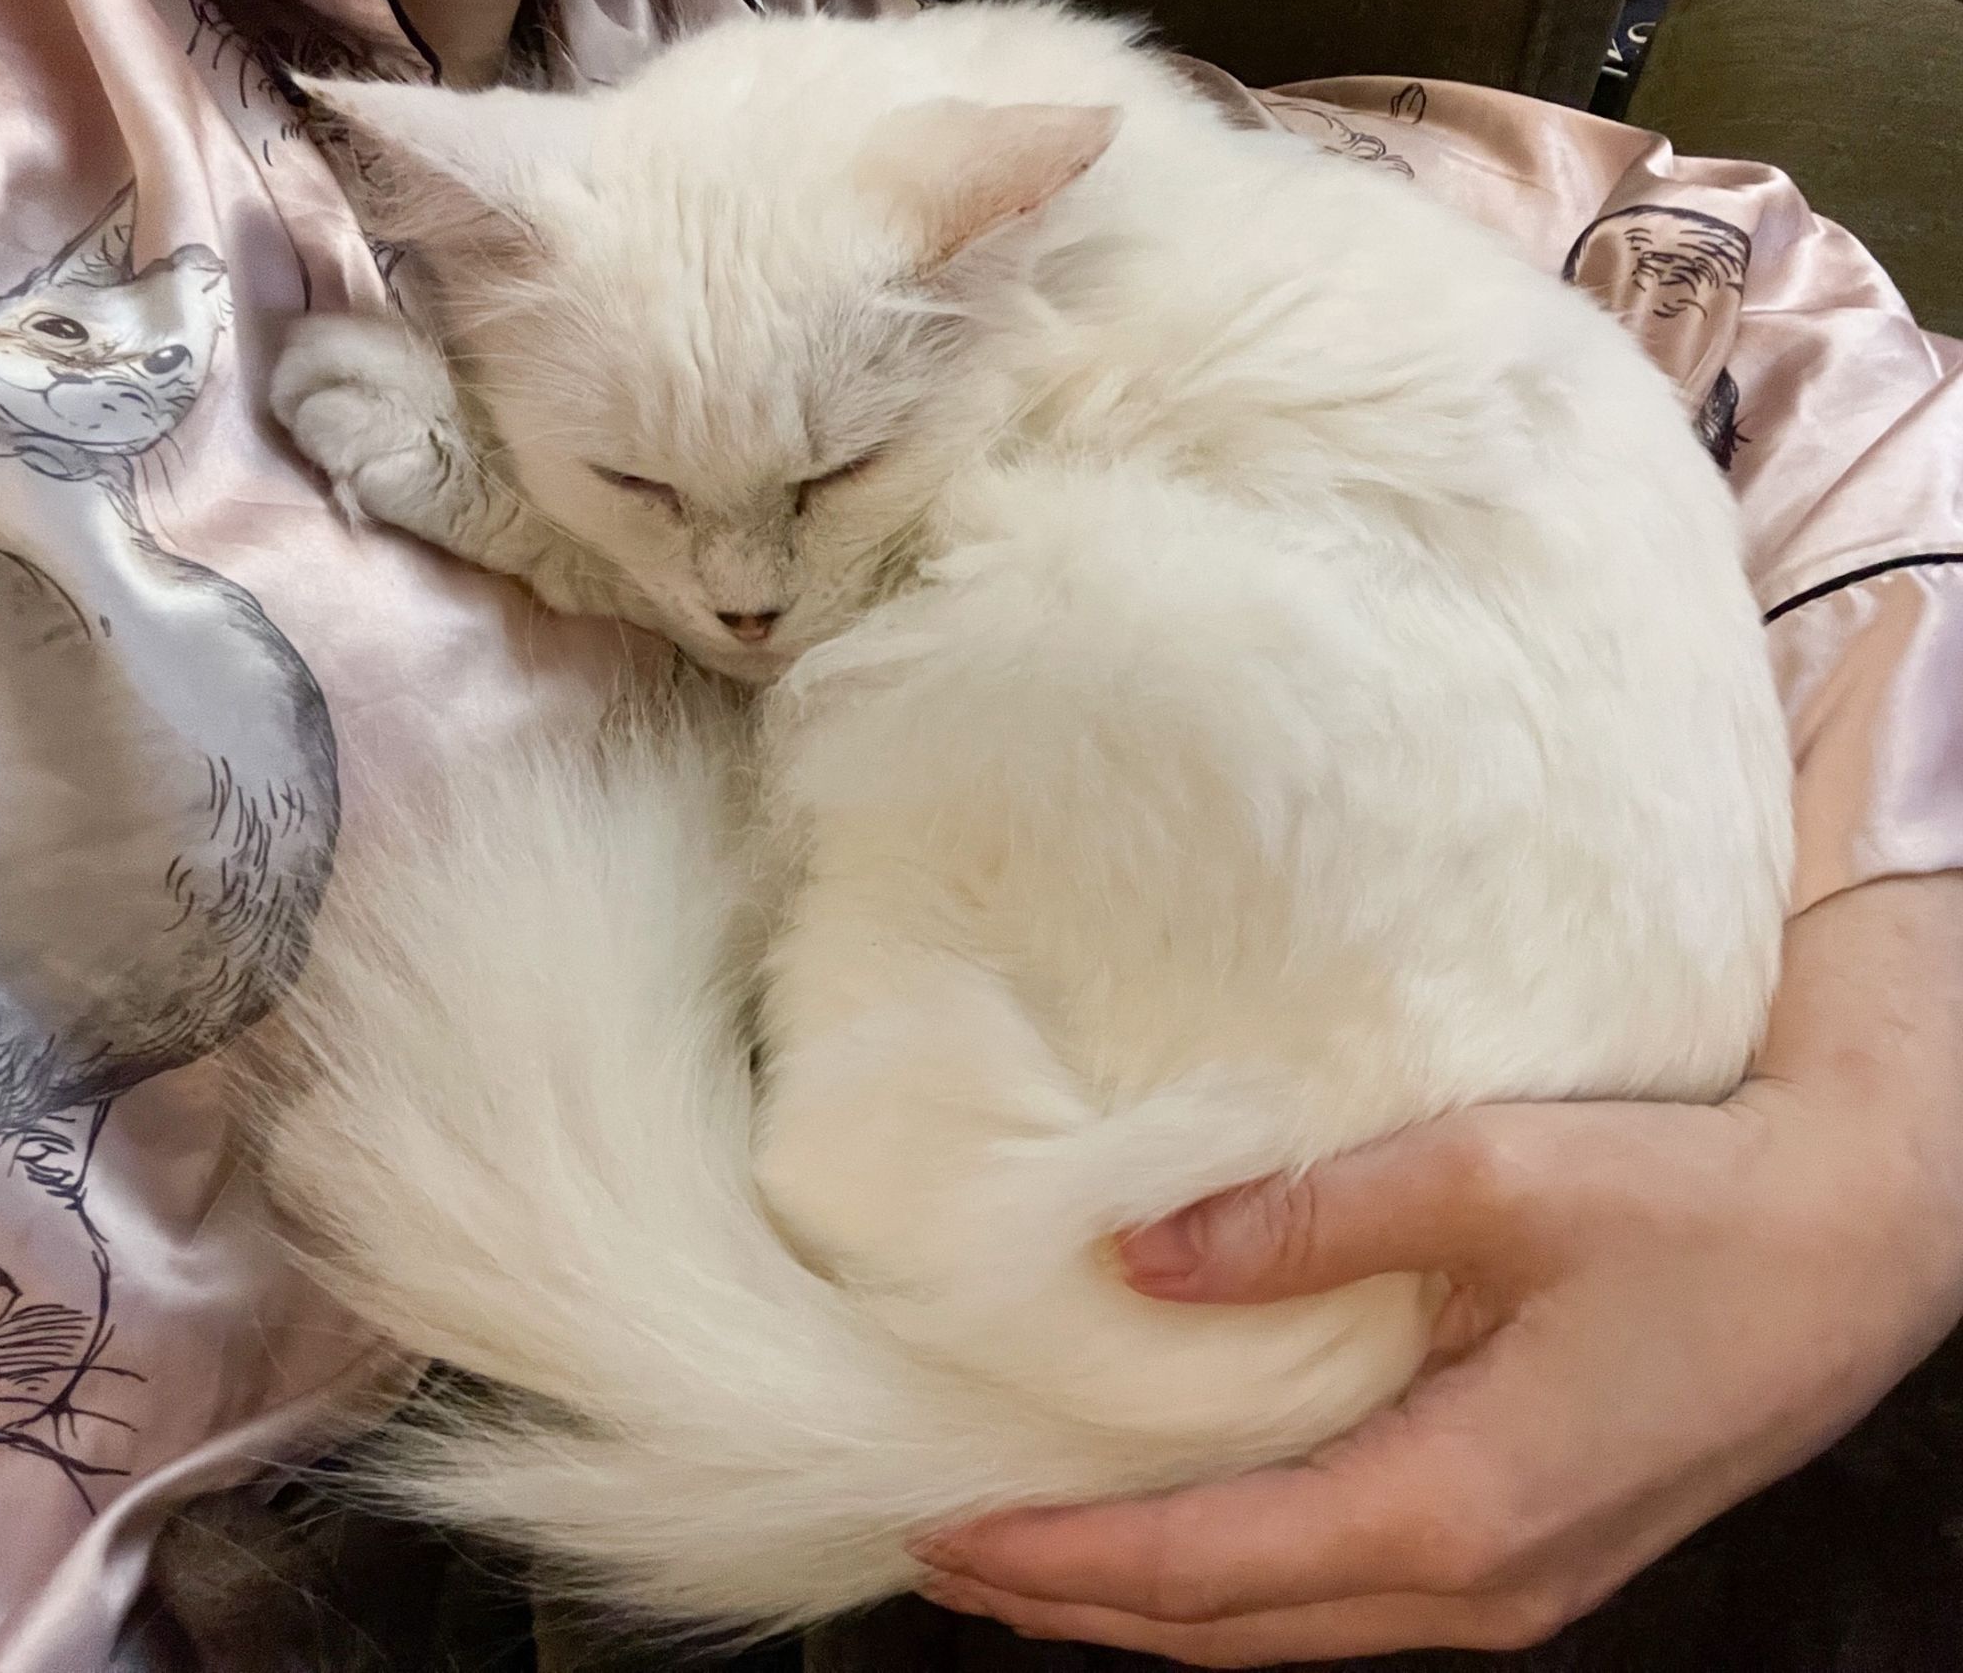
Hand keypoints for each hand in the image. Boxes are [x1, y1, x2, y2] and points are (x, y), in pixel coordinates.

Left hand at [912, 875, 1962, 1664]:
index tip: (950, 1529)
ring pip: (1284, 1622)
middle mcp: (1474, 1581)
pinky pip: (1342, 1587)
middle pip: (1228, 1625)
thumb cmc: (1691, 1204)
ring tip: (1035, 1557)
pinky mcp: (1526, 1541)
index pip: (1205, 1563)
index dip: (1065, 1553)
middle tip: (947, 1557)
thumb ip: (1298, 1223)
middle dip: (1078, 1600)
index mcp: (1453, 1509)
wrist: (1859, 1239)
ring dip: (1150, 1599)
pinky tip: (1187, 1532)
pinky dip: (1235, 1575)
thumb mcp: (1484, 1179)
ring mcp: (1509, 1580)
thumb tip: (1136, 1257)